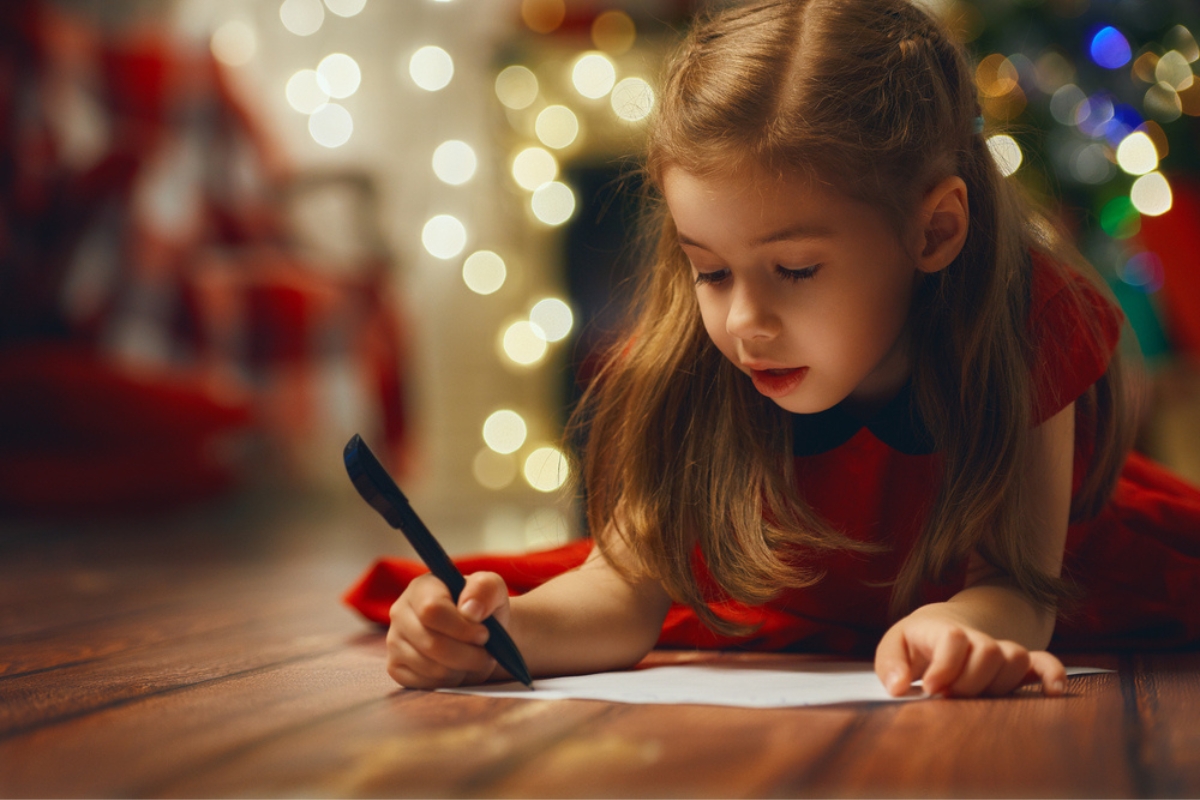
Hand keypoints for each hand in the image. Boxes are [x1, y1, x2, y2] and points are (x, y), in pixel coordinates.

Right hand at [386, 571, 511, 688]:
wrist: (482, 636)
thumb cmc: (485, 609)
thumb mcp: (493, 589)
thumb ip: (485, 589)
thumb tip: (470, 610)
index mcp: (421, 587)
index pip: (432, 610)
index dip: (462, 627)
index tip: (484, 633)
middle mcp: (400, 612)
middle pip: (431, 643)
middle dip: (467, 654)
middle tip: (485, 652)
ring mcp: (394, 641)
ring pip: (431, 668)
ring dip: (462, 668)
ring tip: (473, 658)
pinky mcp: (396, 668)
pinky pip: (425, 684)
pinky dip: (450, 682)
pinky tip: (457, 668)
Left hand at [875, 609, 1066, 697]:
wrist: (941, 626)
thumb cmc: (915, 642)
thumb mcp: (893, 647)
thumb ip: (890, 666)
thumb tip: (899, 688)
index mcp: (945, 630)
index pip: (956, 639)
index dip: (945, 667)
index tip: (930, 688)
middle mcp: (978, 638)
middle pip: (990, 652)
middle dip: (970, 682)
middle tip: (950, 696)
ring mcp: (1000, 650)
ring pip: (1016, 659)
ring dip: (998, 685)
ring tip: (975, 697)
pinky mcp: (1018, 666)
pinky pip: (1045, 663)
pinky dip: (1053, 675)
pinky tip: (1053, 693)